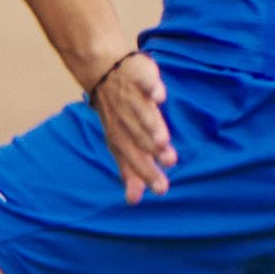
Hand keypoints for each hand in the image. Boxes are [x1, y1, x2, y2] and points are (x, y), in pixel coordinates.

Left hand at [90, 51, 175, 202]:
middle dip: (150, 149)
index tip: (162, 189)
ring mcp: (129, 97)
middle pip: (136, 136)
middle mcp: (123, 118)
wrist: (104, 72)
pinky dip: (151, 88)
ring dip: (150, 124)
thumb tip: (133, 201)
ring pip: (140, 112)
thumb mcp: (123, 142)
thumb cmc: (120, 114)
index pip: (131, 157)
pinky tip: (159, 97)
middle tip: (170, 161)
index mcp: (120, 136)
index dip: (145, 172)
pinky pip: (144, 82)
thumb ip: (130, 170)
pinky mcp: (138, 76)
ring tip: (163, 139)